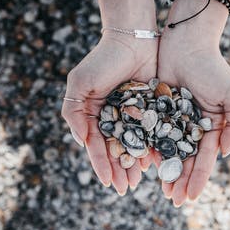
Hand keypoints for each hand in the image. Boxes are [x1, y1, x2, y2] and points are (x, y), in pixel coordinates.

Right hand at [62, 34, 157, 194]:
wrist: (132, 39)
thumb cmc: (102, 60)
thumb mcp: (80, 83)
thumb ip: (74, 113)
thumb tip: (82, 141)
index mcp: (94, 114)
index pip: (96, 145)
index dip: (101, 164)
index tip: (108, 182)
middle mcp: (112, 117)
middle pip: (115, 149)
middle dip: (119, 170)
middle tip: (125, 189)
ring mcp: (132, 114)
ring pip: (134, 144)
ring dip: (134, 164)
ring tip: (137, 182)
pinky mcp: (151, 109)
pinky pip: (151, 133)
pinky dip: (151, 148)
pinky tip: (154, 163)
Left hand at [157, 35, 229, 206]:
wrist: (186, 43)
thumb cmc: (213, 68)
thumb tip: (224, 154)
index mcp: (212, 127)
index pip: (205, 158)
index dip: (199, 178)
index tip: (191, 197)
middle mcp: (193, 127)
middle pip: (186, 160)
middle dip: (181, 181)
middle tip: (174, 201)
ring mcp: (174, 120)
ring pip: (169, 151)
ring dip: (167, 172)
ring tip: (162, 191)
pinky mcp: (156, 110)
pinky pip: (153, 135)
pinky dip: (151, 151)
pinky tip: (147, 166)